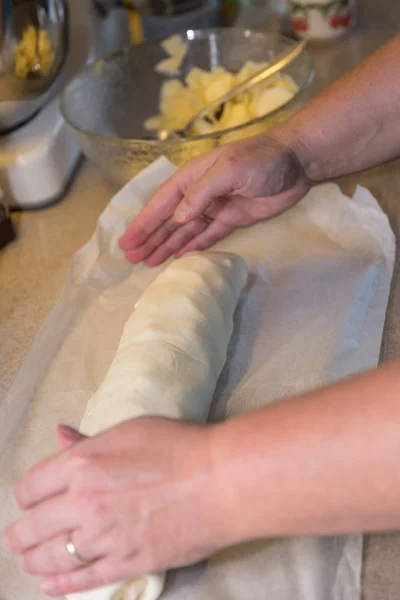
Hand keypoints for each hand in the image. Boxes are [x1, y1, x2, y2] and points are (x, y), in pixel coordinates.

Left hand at [2, 419, 231, 596]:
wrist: (218, 480)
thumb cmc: (176, 445)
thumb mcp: (129, 430)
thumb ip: (89, 439)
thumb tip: (60, 435)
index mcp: (81, 464)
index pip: (32, 486)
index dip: (26, 495)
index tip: (28, 499)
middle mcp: (82, 503)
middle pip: (33, 526)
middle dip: (19, 533)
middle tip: (15, 538)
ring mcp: (103, 537)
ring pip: (52, 557)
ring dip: (34, 560)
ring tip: (29, 561)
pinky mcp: (126, 563)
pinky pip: (83, 580)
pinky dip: (61, 586)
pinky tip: (50, 587)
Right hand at [119, 132, 309, 265]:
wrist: (297, 162)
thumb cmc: (261, 159)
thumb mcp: (228, 170)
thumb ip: (201, 193)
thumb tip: (177, 218)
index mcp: (192, 178)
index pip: (161, 204)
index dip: (143, 224)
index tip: (127, 242)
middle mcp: (199, 194)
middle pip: (169, 221)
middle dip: (150, 239)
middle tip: (132, 259)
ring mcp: (215, 208)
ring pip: (185, 231)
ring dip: (168, 246)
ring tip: (149, 263)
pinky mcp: (233, 219)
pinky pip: (208, 236)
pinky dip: (193, 247)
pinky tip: (179, 258)